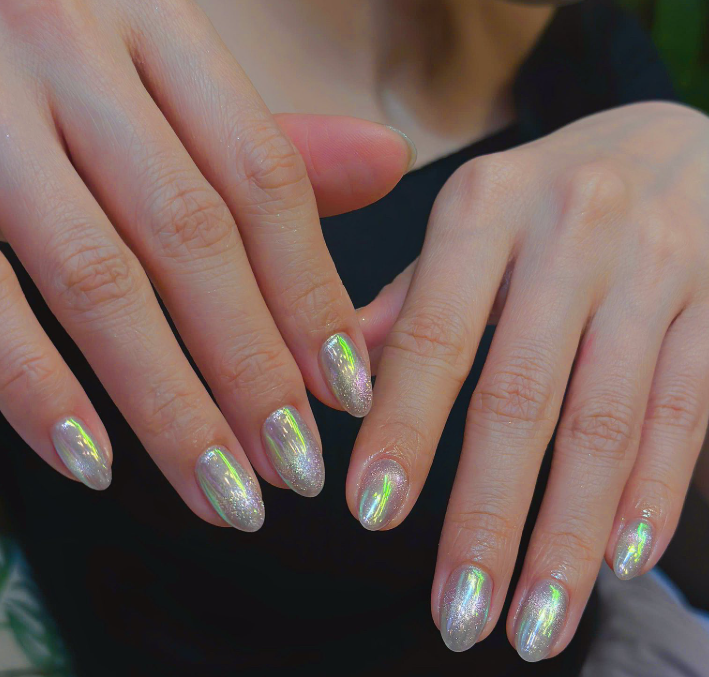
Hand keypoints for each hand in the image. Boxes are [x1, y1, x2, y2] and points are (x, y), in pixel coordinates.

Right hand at [0, 1, 412, 529]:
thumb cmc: (67, 48)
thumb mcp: (170, 64)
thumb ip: (272, 133)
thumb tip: (388, 163)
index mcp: (156, 26)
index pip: (263, 179)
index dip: (312, 293)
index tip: (348, 390)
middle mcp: (73, 55)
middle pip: (193, 240)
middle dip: (253, 369)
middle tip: (296, 468)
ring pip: (99, 281)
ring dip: (168, 403)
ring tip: (223, 490)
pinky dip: (37, 387)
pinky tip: (94, 461)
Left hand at [352, 102, 708, 659]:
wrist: (680, 139)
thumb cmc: (552, 189)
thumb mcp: (474, 215)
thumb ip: (413, 294)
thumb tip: (346, 377)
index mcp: (486, 204)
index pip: (434, 334)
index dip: (403, 428)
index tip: (372, 513)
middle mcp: (573, 230)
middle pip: (525, 398)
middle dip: (489, 517)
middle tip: (459, 615)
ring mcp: (658, 268)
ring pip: (612, 424)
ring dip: (571, 535)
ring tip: (534, 623)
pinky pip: (689, 410)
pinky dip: (655, 492)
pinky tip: (622, 558)